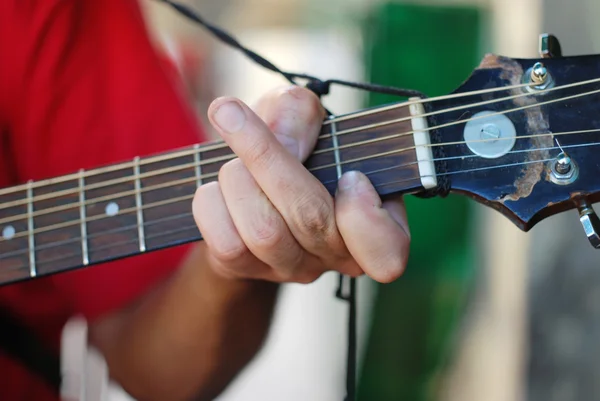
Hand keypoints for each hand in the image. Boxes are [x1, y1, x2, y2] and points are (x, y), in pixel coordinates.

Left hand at [192, 86, 409, 283]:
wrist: (247, 177)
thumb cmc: (290, 144)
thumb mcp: (301, 115)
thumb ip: (300, 114)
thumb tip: (282, 144)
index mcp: (371, 222)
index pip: (387, 252)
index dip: (365, 218)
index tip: (349, 176)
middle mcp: (334, 254)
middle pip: (311, 220)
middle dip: (266, 157)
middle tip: (230, 112)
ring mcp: (290, 268)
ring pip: (263, 231)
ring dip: (236, 178)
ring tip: (232, 161)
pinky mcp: (246, 271)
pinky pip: (226, 244)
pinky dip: (211, 203)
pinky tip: (218, 189)